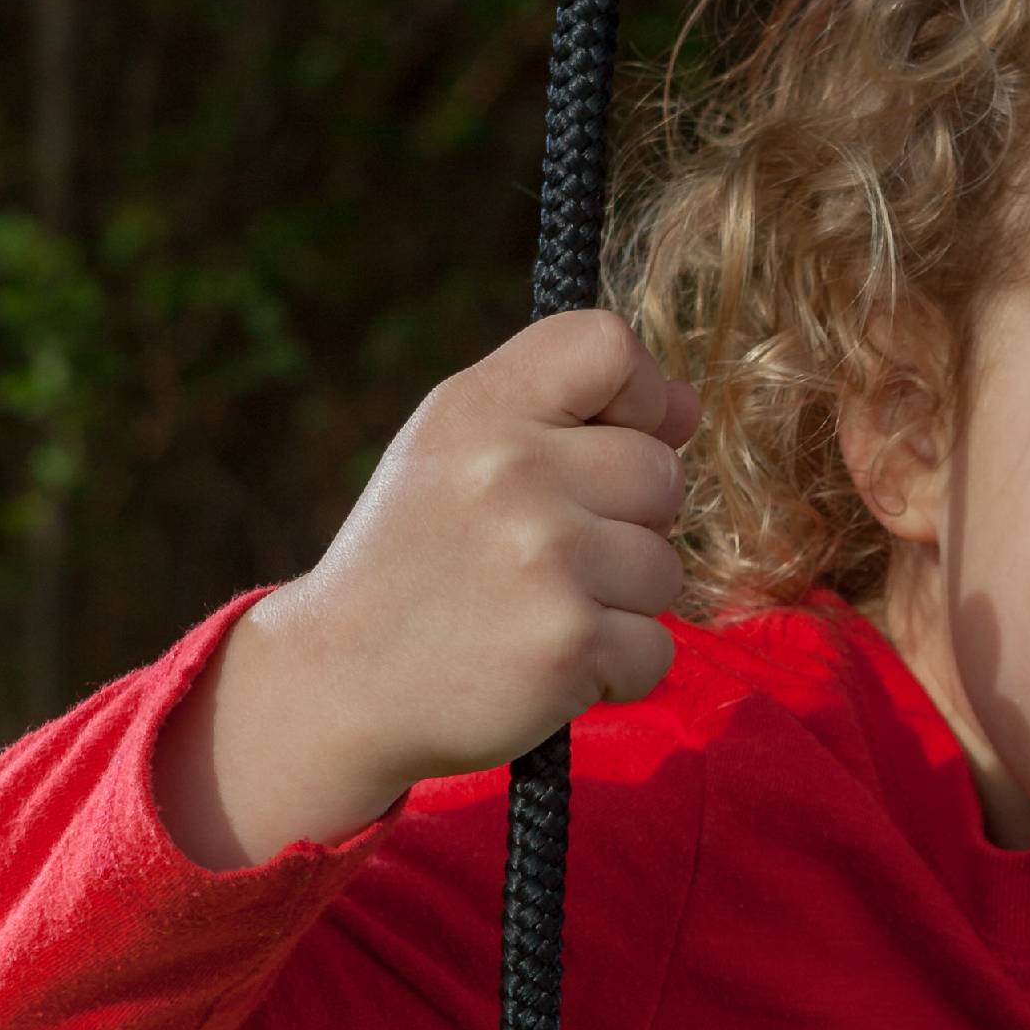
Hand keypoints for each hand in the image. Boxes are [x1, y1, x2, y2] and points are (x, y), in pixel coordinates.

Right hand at [158, 313, 700, 867]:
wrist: (339, 683)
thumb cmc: (416, 562)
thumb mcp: (452, 452)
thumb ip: (562, 413)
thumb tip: (690, 408)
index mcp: (479, 408)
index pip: (608, 346)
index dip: (639, 395)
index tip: (609, 443)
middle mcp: (513, 470)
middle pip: (660, 473)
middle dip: (626, 524)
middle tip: (541, 558)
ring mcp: (545, 557)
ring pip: (665, 568)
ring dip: (618, 603)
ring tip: (534, 611)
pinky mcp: (570, 642)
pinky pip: (656, 647)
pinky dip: (614, 671)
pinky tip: (544, 663)